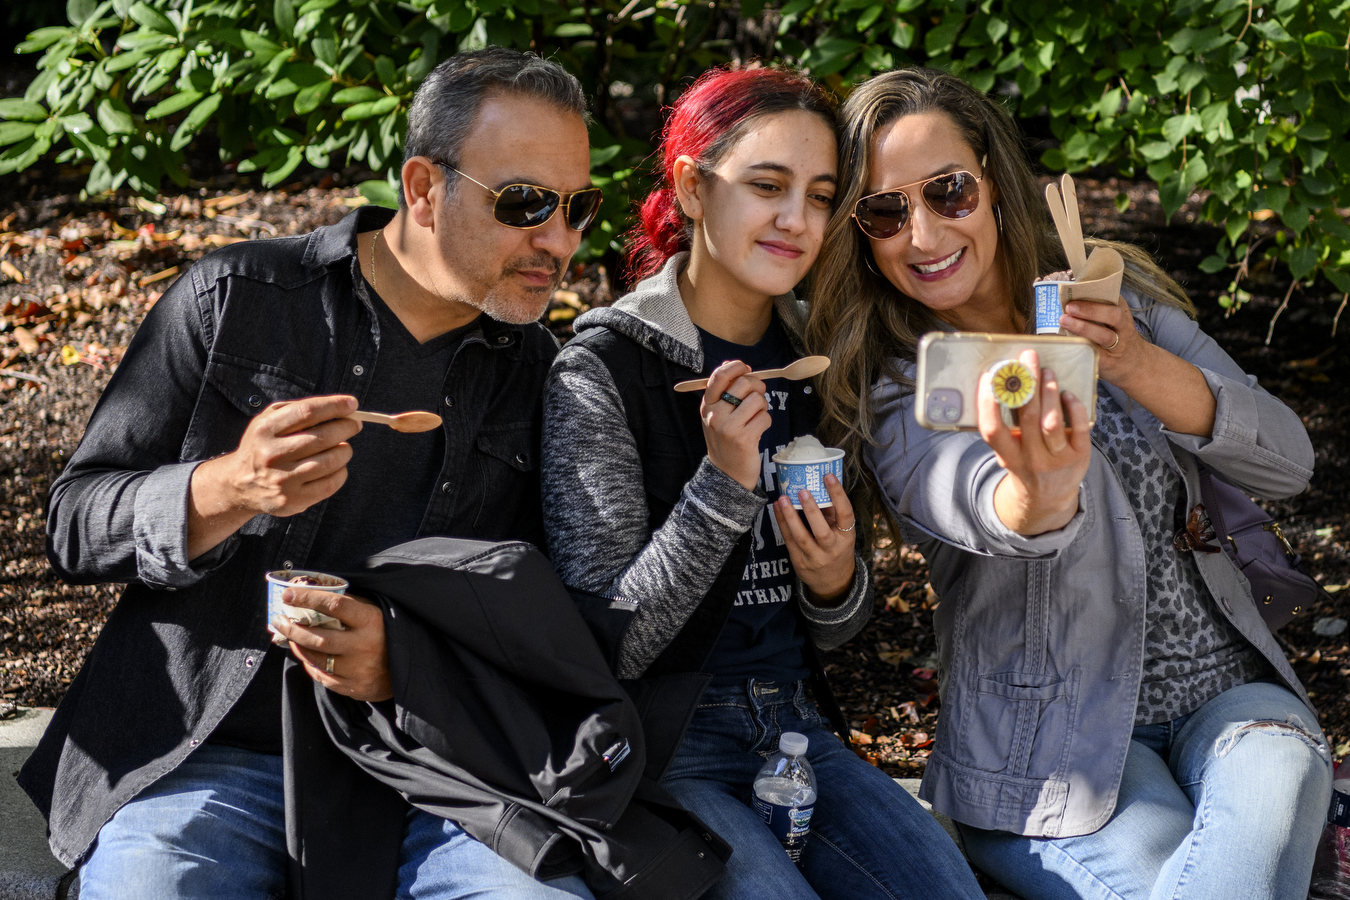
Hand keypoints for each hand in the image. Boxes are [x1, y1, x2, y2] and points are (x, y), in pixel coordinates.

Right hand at [216, 394, 361, 516]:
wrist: (240, 484)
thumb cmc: (264, 445)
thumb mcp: (268, 421)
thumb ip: (299, 410)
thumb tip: (342, 408)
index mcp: (265, 429)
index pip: (307, 412)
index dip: (334, 406)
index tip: (352, 404)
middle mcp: (271, 454)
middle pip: (322, 437)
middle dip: (346, 428)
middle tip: (354, 425)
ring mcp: (282, 479)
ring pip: (330, 461)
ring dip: (345, 451)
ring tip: (344, 447)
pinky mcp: (292, 500)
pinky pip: (330, 484)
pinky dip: (341, 472)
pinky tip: (337, 467)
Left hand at [271, 587, 392, 701]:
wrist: (408, 670)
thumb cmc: (387, 633)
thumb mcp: (376, 612)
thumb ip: (350, 605)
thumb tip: (314, 593)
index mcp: (371, 621)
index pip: (335, 606)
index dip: (309, 599)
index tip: (288, 595)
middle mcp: (364, 646)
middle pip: (318, 638)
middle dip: (292, 628)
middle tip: (278, 620)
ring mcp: (359, 670)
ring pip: (316, 659)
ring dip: (297, 646)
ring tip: (289, 636)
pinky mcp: (354, 688)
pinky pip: (322, 676)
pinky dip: (309, 664)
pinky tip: (305, 654)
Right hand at [699, 361, 770, 490]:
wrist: (727, 473)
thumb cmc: (726, 439)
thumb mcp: (717, 415)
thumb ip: (723, 391)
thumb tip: (730, 364)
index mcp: (707, 406)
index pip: (719, 376)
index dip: (736, 366)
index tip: (746, 368)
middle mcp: (715, 415)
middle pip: (744, 384)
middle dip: (757, 386)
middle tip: (758, 396)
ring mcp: (729, 428)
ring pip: (757, 400)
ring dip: (763, 406)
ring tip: (756, 416)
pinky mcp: (744, 439)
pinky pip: (765, 417)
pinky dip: (766, 422)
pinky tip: (758, 430)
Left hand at [772, 474, 855, 604]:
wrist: (833, 582)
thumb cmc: (837, 548)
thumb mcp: (842, 533)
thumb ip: (832, 513)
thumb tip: (819, 484)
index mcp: (847, 537)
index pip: (846, 514)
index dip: (838, 495)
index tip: (828, 476)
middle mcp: (832, 548)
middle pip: (822, 530)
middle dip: (811, 510)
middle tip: (802, 490)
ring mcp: (815, 558)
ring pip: (801, 537)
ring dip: (790, 516)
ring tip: (783, 498)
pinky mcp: (800, 562)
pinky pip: (789, 541)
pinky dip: (782, 523)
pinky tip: (776, 508)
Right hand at [979, 350, 1090, 535]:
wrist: (1049, 499)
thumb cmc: (1025, 466)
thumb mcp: (1008, 455)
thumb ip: (1003, 430)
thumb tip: (997, 388)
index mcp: (1008, 457)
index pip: (992, 431)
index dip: (988, 404)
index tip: (989, 378)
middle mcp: (1032, 459)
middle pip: (1027, 417)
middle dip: (1027, 382)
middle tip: (1027, 357)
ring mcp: (1058, 459)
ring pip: (1052, 421)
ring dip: (1049, 392)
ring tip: (1047, 372)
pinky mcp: (1081, 456)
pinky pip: (1079, 427)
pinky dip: (1073, 407)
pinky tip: (1067, 393)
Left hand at [1059, 294, 1143, 386]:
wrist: (1136, 364)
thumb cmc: (1116, 335)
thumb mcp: (1112, 317)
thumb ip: (1096, 305)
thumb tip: (1064, 294)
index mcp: (1121, 310)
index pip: (1112, 296)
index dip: (1095, 290)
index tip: (1075, 284)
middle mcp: (1123, 326)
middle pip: (1112, 315)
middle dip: (1091, 310)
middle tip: (1069, 306)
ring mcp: (1117, 345)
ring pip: (1104, 336)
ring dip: (1083, 327)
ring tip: (1064, 321)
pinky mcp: (1108, 361)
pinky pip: (1094, 354)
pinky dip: (1080, 347)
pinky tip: (1066, 342)